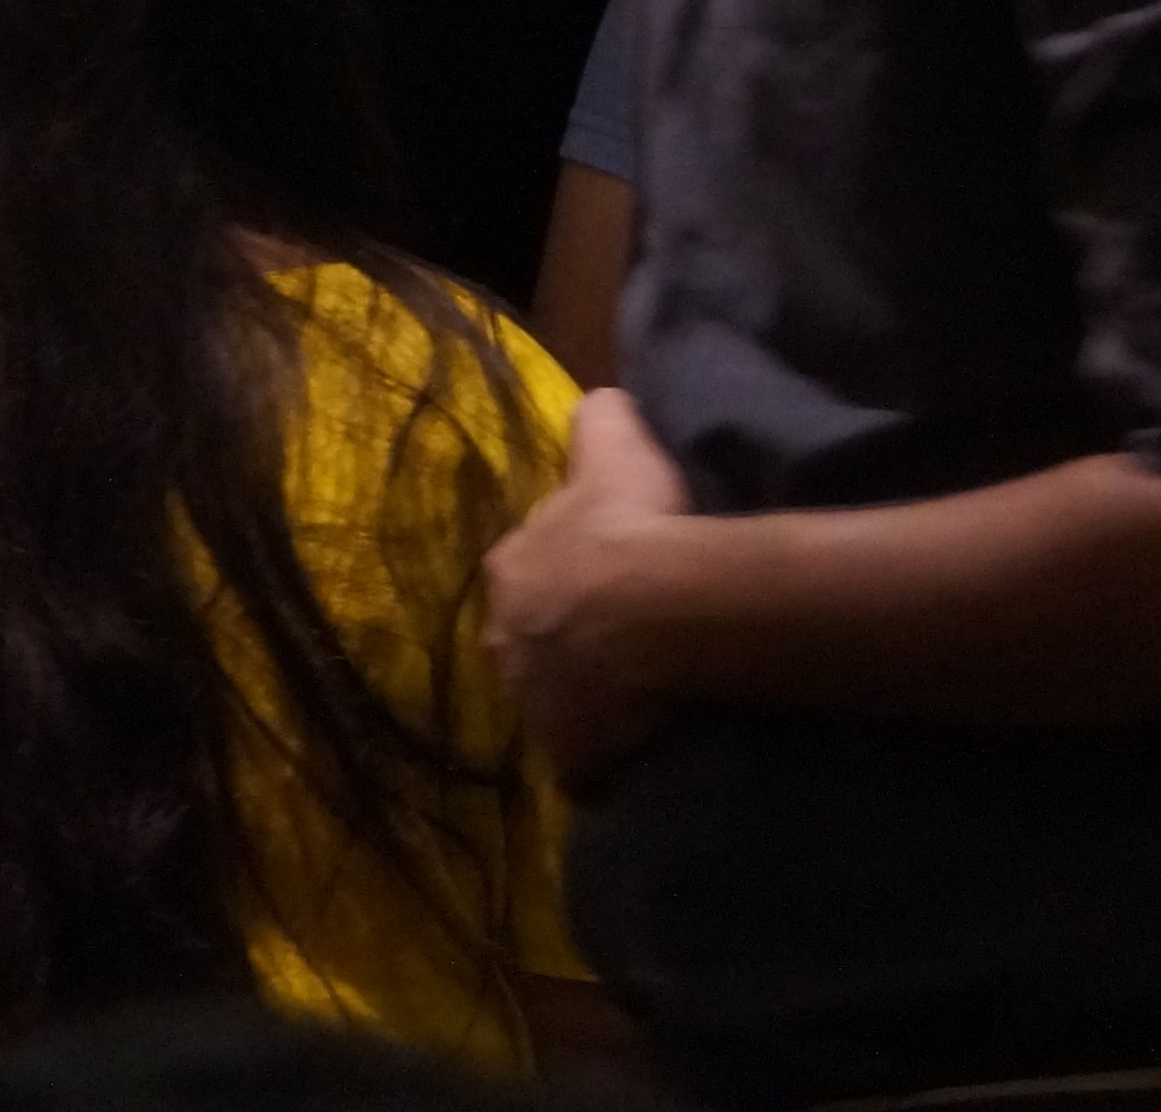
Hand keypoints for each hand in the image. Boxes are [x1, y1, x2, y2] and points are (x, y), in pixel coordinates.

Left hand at [484, 385, 695, 786]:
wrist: (658, 613)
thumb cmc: (629, 526)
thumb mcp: (614, 444)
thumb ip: (598, 419)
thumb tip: (600, 400)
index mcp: (507, 570)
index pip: (526, 571)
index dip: (564, 574)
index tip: (602, 580)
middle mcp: (503, 641)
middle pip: (532, 640)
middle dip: (564, 641)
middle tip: (620, 641)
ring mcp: (532, 705)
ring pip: (554, 701)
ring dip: (584, 699)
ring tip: (636, 696)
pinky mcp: (569, 757)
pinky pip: (585, 760)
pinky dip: (605, 756)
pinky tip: (640, 748)